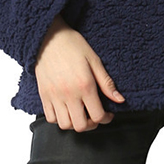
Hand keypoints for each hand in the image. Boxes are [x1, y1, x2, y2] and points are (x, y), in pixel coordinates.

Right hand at [34, 14, 125, 131]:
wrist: (49, 37)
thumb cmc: (72, 45)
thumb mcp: (94, 60)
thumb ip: (107, 82)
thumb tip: (119, 99)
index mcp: (84, 85)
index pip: (97, 115)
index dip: (106, 118)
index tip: (107, 114)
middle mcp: (69, 94)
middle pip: (81, 126)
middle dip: (91, 124)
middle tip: (94, 115)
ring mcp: (54, 96)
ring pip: (65, 125)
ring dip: (75, 123)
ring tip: (80, 113)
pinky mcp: (44, 95)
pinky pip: (50, 118)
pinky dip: (59, 119)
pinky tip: (66, 109)